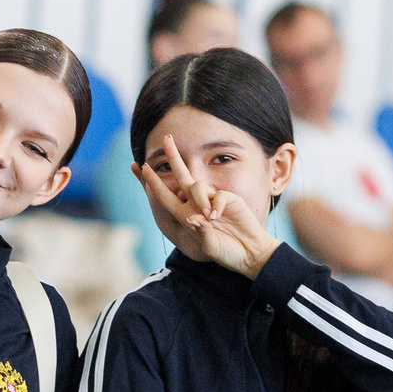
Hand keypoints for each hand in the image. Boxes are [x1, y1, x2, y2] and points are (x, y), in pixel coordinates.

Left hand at [140, 135, 278, 277]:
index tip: (143, 167)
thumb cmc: (227, 252)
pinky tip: (218, 216)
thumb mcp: (211, 247)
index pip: (166, 196)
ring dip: (199, 198)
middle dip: (174, 157)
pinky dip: (216, 204)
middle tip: (166, 139)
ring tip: (209, 216)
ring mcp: (213, 200)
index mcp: (186, 216)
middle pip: (182, 176)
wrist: (249, 252)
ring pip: (198, 185)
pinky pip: (218, 195)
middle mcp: (197, 205)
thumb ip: (201, 234)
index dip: (154, 183)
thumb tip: (192, 219)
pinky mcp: (229, 199)